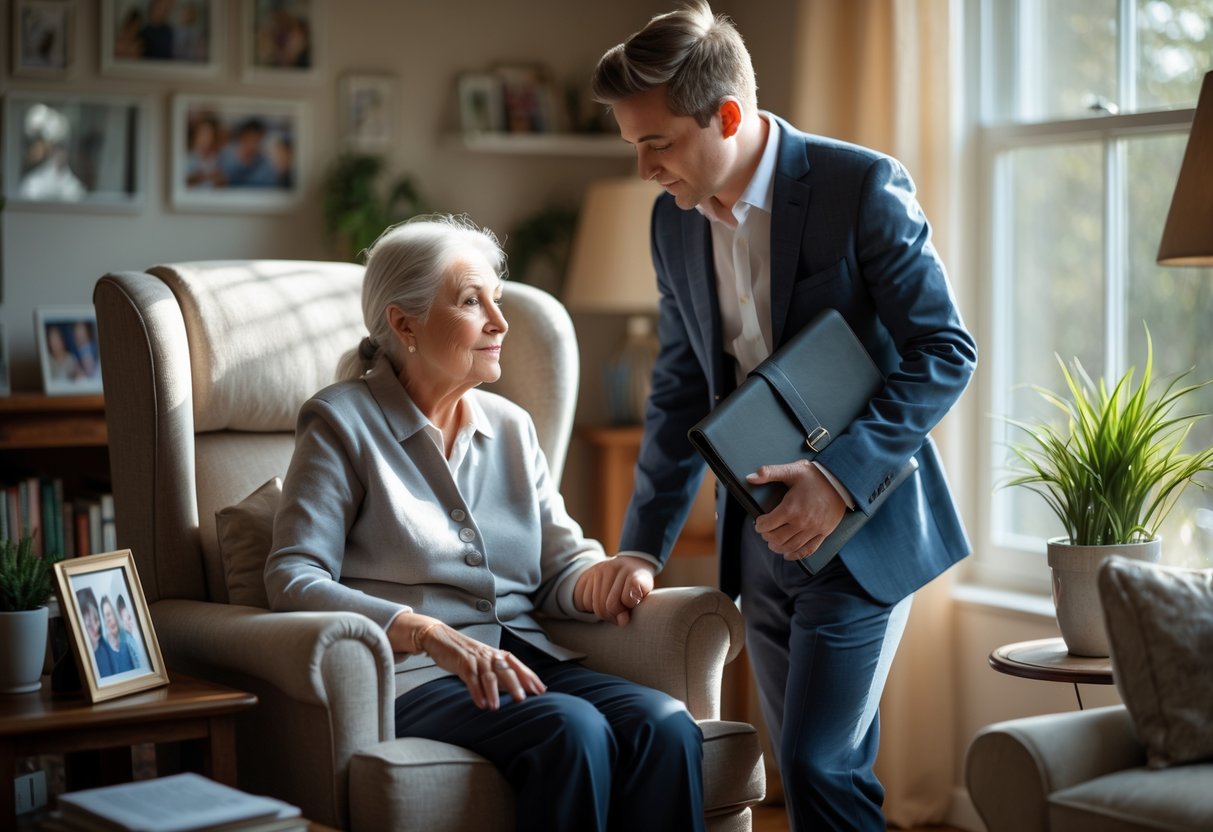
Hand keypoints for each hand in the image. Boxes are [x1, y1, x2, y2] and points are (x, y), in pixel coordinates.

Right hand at [388, 613, 544, 709]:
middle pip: (505, 670)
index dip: (529, 677)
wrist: (441, 637)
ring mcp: (475, 659)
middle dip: (515, 684)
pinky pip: (470, 678)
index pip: (517, 665)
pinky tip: (480, 703)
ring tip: (496, 707)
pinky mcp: (461, 663)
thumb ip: (499, 672)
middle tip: (522, 699)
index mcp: (496, 654)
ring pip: (488, 675)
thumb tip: (516, 688)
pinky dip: (476, 692)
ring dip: (493, 692)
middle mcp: (488, 655)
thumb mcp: (484, 660)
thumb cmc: (465, 652)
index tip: (540, 690)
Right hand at [573, 557, 655, 626]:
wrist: (627, 566)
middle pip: (610, 606)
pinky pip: (585, 602)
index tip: (632, 604)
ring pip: (597, 606)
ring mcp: (600, 570)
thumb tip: (621, 621)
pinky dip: (592, 607)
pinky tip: (601, 600)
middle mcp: (616, 568)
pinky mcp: (587, 575)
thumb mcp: (645, 595)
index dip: (629, 604)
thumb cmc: (638, 586)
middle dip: (615, 616)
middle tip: (621, 614)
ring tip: (612, 608)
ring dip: (604, 614)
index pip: (629, 596)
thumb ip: (636, 608)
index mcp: (636, 573)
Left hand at [746, 460, 845, 559]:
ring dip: (778, 548)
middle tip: (765, 532)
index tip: (759, 523)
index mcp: (791, 508)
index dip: (760, 525)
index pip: (767, 525)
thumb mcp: (792, 470)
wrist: (842, 481)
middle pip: (777, 538)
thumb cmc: (815, 475)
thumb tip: (750, 477)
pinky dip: (796, 555)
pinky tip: (787, 555)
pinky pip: (808, 550)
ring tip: (772, 543)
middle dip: (767, 536)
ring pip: (790, 547)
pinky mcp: (823, 533)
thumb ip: (770, 472)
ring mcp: (813, 530)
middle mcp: (802, 522)